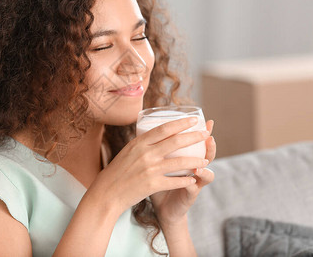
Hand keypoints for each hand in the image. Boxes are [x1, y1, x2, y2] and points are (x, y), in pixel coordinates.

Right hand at [88, 117, 211, 215]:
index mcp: (138, 143)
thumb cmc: (117, 172)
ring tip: (206, 159)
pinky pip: (175, 181)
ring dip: (196, 160)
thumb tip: (157, 135)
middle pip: (175, 142)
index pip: (164, 128)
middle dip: (194, 136)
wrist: (106, 193)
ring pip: (179, 162)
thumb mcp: (128, 152)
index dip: (180, 123)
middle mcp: (145, 153)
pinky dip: (186, 180)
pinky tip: (193, 179)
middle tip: (205, 134)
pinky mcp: (152, 185)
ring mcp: (149, 169)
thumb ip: (142, 144)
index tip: (193, 120)